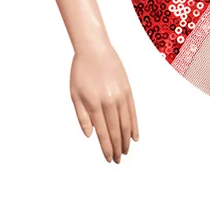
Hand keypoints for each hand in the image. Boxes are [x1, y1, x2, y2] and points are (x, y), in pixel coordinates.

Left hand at [70, 42, 138, 162]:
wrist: (95, 49)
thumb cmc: (81, 71)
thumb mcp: (74, 94)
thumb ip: (82, 116)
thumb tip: (90, 135)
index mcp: (93, 104)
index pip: (102, 132)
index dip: (106, 148)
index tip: (109, 159)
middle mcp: (109, 102)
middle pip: (115, 131)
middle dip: (117, 148)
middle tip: (118, 160)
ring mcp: (120, 96)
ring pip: (126, 123)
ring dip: (126, 140)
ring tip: (126, 151)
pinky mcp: (128, 90)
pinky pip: (133, 112)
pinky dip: (134, 126)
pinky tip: (134, 137)